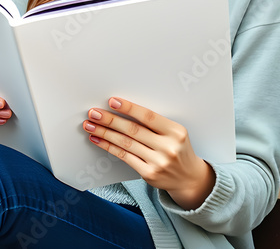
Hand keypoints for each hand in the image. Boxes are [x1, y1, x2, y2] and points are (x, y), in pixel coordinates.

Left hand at [83, 97, 215, 209]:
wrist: (189, 178)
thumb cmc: (177, 149)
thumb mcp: (174, 133)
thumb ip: (154, 124)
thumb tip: (121, 110)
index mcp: (176, 131)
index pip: (148, 117)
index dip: (129, 108)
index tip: (112, 101)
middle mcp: (168, 147)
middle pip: (133, 130)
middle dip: (110, 120)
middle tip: (94, 113)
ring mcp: (158, 162)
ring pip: (125, 143)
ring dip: (105, 133)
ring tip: (90, 125)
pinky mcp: (149, 174)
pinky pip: (124, 157)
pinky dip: (108, 147)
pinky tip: (98, 139)